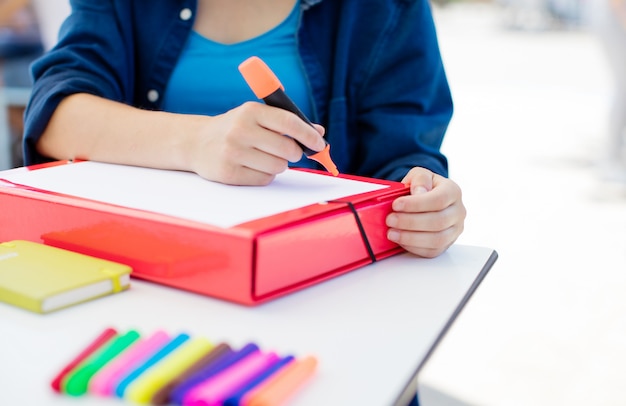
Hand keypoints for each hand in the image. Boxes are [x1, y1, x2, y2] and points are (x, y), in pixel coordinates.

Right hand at [189, 102, 325, 184]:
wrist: (197, 142)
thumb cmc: (235, 128)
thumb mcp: (257, 117)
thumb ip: (287, 122)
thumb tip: (318, 133)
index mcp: (251, 111)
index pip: (289, 123)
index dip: (309, 135)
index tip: (319, 144)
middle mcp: (241, 130)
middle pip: (288, 149)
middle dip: (294, 153)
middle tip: (289, 152)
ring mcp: (233, 152)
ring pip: (278, 167)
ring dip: (278, 165)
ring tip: (264, 157)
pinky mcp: (229, 173)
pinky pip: (264, 179)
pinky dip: (265, 175)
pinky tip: (252, 166)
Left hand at [386, 167, 465, 257]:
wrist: (427, 199)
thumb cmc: (423, 187)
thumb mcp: (420, 175)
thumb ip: (420, 179)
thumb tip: (419, 192)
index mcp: (453, 191)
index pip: (439, 200)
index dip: (416, 204)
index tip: (396, 205)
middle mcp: (458, 212)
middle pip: (438, 222)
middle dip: (410, 222)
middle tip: (390, 220)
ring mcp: (454, 230)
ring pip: (437, 240)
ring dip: (411, 238)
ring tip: (392, 233)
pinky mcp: (446, 244)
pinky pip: (432, 251)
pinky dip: (414, 247)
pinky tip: (400, 240)